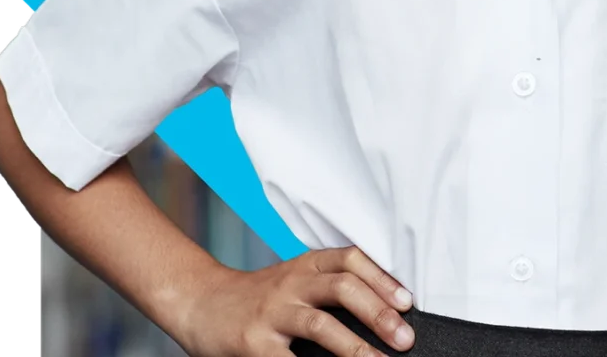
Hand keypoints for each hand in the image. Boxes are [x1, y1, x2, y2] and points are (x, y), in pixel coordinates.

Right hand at [174, 245, 414, 356]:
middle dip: (378, 311)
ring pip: (320, 323)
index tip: (407, 302)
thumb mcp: (292, 281)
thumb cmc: (256, 298)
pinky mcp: (253, 343)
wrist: (199, 302)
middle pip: (341, 286)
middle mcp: (290, 283)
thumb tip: (382, 315)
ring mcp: (271, 312)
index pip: (349, 259)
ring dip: (355, 347)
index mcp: (304, 265)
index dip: (381, 278)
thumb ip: (327, 290)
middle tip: (404, 338)